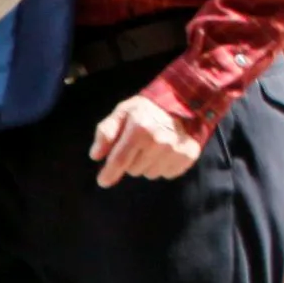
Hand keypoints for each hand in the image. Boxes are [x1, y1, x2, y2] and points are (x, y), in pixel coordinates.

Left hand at [89, 93, 204, 186]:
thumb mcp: (122, 112)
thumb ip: (106, 132)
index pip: (119, 161)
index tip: (102, 181)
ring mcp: (175, 150)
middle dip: (131, 161)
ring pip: (150, 174)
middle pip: (134, 170)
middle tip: (137, 146)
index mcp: (139, 129)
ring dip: (147, 164)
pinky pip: (167, 174)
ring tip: (153, 147)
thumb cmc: (147, 109)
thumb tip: (95, 155)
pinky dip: (163, 166)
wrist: (183, 102)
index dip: (109, 173)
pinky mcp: (188, 156)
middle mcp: (159, 141)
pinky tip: (165, 151)